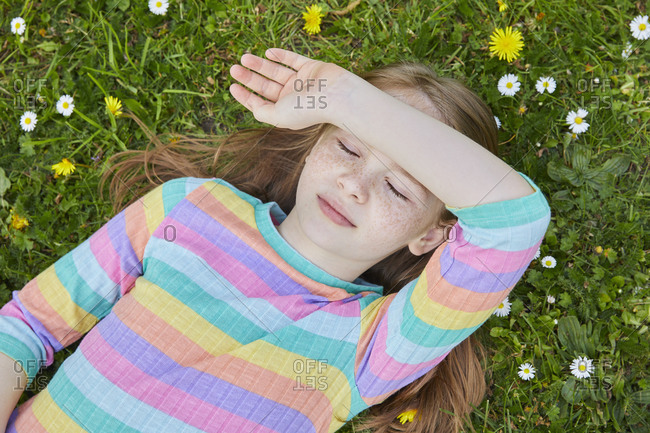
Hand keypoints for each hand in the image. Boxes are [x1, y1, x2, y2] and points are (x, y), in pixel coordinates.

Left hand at [229, 48, 354, 129]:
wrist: (336, 96)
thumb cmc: (307, 109)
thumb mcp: (278, 116)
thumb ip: (261, 112)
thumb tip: (251, 104)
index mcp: (285, 112)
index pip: (261, 103)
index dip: (245, 95)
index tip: (232, 86)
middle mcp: (292, 97)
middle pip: (266, 86)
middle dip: (249, 78)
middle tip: (234, 69)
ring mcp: (302, 82)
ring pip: (276, 71)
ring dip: (260, 65)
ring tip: (244, 58)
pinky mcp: (311, 67)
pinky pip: (293, 60)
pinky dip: (280, 55)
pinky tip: (267, 53)